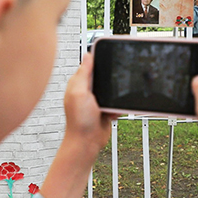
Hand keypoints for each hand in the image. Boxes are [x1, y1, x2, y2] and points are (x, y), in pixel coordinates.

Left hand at [41, 53, 114, 197]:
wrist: (87, 143)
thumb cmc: (79, 121)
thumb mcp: (79, 93)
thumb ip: (84, 74)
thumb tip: (88, 55)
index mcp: (79, 83)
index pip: (91, 65)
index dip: (100, 59)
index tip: (111, 54)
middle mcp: (88, 90)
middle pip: (105, 76)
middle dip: (112, 80)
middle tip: (115, 83)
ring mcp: (98, 100)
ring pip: (114, 89)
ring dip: (116, 96)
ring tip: (111, 103)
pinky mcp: (106, 109)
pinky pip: (118, 102)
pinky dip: (119, 107)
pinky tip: (114, 112)